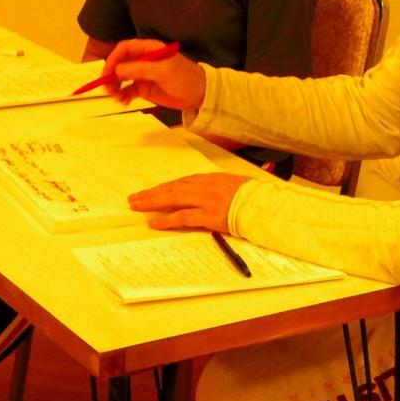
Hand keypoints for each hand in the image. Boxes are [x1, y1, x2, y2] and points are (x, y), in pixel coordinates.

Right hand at [104, 39, 206, 111]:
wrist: (199, 95)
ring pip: (121, 78)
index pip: (125, 48)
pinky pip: (128, 90)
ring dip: (115, 87)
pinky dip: (123, 95)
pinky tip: (123, 102)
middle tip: (108, 88)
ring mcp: (143, 75)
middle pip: (120, 63)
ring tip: (116, 97)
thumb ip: (140, 69)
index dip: (114, 58)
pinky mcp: (144, 89)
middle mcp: (143, 60)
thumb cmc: (184, 78)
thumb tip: (117, 70)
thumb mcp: (163, 71)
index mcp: (149, 49)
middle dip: (111, 74)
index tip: (107, 72)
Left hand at [128, 173, 249, 231]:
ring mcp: (206, 200)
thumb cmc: (251, 197)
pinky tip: (155, 222)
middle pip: (172, 188)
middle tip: (135, 199)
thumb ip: (216, 188)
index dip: (164, 187)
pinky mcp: (209, 215)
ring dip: (153, 202)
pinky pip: (183, 217)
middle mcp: (205, 186)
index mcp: (211, 179)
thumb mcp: (232, 186)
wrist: (264, 205)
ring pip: (173, 199)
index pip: (182, 183)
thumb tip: (202, 195)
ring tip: (138, 206)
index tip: (152, 191)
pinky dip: (167, 219)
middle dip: (152, 193)